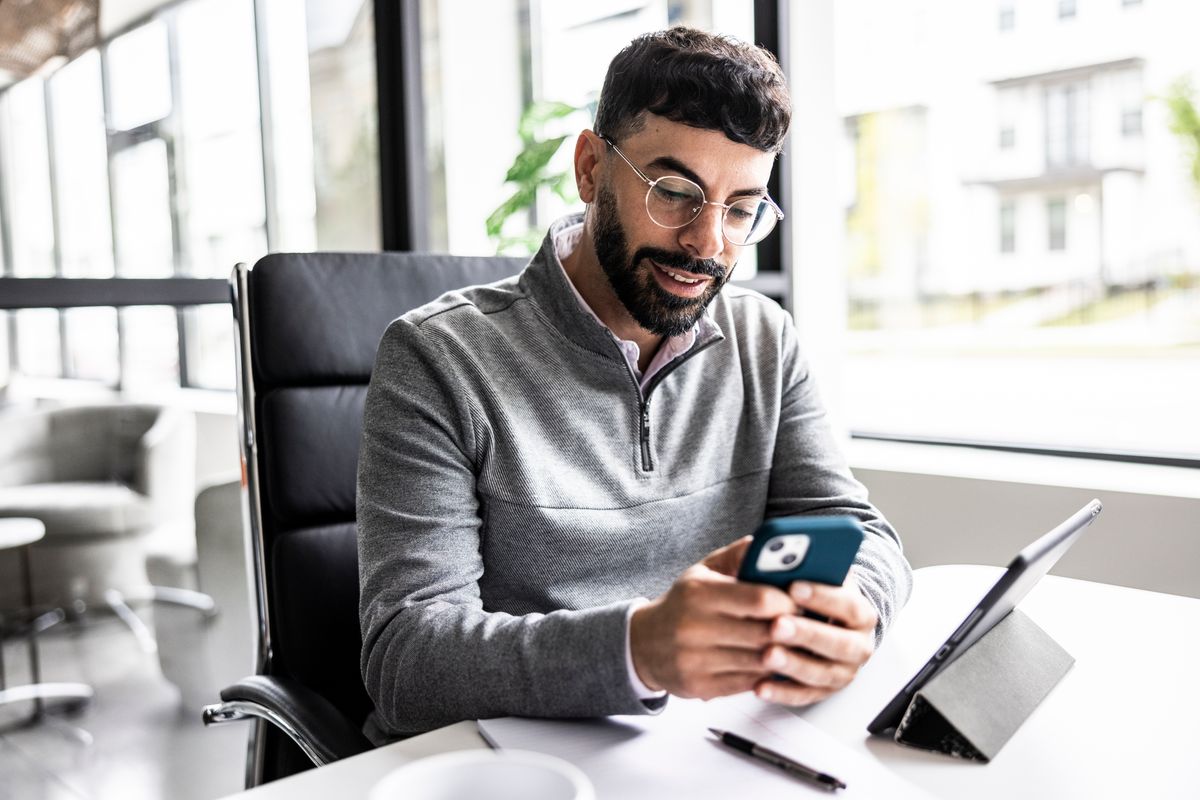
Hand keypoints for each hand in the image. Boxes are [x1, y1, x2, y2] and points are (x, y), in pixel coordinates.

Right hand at [630, 537, 797, 699]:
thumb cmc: (683, 604)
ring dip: (785, 656)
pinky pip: (747, 684)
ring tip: (801, 647)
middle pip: (762, 633)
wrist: (644, 644)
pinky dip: (767, 676)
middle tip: (811, 627)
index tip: (802, 602)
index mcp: (699, 593)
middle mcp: (694, 627)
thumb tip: (768, 543)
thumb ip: (737, 556)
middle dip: (792, 631)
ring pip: (758, 662)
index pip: (758, 599)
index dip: (788, 602)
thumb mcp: (703, 572)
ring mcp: (696, 660)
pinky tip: (777, 665)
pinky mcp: (700, 686)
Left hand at [754, 573, 877, 705]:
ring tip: (767, 655)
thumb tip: (769, 550)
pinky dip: (781, 692)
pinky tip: (759, 686)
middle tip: (777, 625)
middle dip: (807, 634)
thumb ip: (792, 564)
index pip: (849, 604)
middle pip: (840, 642)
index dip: (822, 596)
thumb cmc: (805, 592)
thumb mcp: (806, 573)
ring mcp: (842, 670)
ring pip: (822, 673)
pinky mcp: (822, 690)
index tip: (793, 587)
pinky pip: (803, 695)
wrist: (819, 620)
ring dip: (794, 664)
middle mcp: (857, 643)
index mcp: (858, 611)